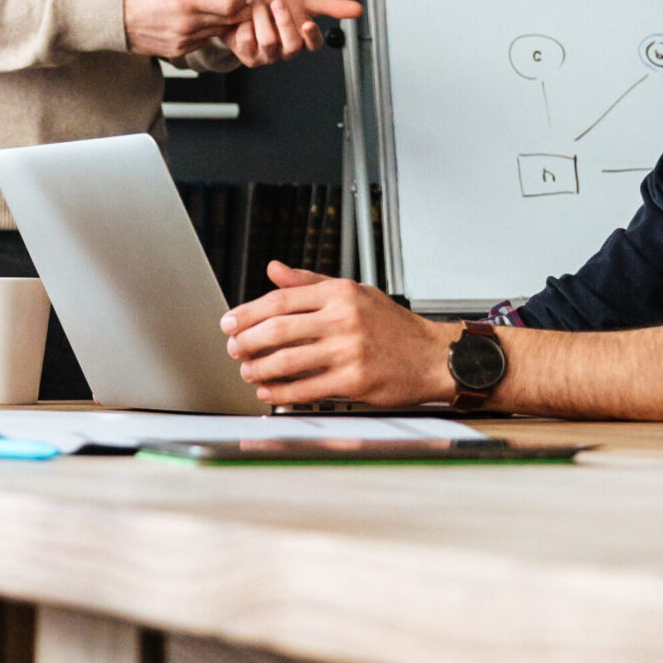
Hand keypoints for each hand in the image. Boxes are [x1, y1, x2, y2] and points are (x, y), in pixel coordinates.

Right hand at [120, 0, 248, 60]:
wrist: (111, 19)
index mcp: (187, 1)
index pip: (231, 6)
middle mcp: (188, 24)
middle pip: (229, 22)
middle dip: (238, 11)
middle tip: (238, 0)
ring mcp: (183, 40)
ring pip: (217, 33)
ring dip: (223, 23)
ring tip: (221, 10)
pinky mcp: (177, 50)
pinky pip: (202, 42)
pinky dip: (207, 32)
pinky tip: (203, 21)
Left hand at [219, 0, 362, 68]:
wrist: (245, 3)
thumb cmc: (277, 2)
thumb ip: (332, 6)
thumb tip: (358, 9)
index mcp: (303, 38)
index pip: (314, 44)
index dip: (311, 35)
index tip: (307, 23)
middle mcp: (287, 50)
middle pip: (292, 44)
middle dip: (284, 21)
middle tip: (277, 2)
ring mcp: (268, 55)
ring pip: (268, 42)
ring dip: (260, 17)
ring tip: (256, 3)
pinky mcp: (249, 56)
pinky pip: (247, 42)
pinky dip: (244, 25)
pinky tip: (244, 19)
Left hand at [220, 264, 452, 405]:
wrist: (432, 356)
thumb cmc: (393, 325)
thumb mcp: (354, 291)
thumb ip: (310, 282)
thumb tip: (274, 269)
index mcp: (339, 293)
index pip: (281, 299)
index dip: (248, 312)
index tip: (230, 322)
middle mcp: (343, 319)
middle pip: (278, 329)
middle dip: (247, 341)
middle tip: (233, 348)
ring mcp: (349, 351)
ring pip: (288, 360)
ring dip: (259, 369)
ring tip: (247, 371)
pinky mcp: (354, 381)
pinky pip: (307, 389)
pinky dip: (281, 393)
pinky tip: (270, 393)